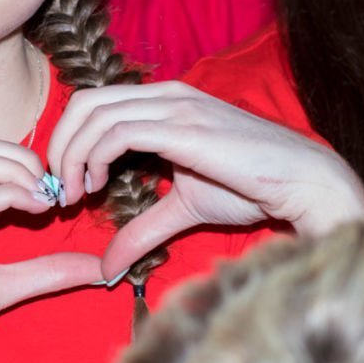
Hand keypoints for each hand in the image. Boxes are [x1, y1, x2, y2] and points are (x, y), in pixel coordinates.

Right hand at [0, 135, 99, 362]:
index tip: (51, 188)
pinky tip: (33, 209)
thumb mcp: (2, 287)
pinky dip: (9, 195)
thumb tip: (98, 267)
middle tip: (53, 187)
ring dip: (16, 170)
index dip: (16, 158)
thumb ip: (43, 271)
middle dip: (20, 156)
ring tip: (45, 197)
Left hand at [47, 83, 363, 279]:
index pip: (94, 102)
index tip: (69, 185)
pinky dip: (95, 157)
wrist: (302, 182)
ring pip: (94, 114)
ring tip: (78, 193)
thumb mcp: (184, 208)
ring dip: (73, 155)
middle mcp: (165, 95)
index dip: (69, 140)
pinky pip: (117, 131)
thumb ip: (142, 229)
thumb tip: (107, 267)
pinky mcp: (183, 127)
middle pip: (84, 102)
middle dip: (61, 145)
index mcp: (163, 102)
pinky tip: (100, 187)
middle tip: (62, 189)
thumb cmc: (251, 188)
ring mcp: (174, 107)